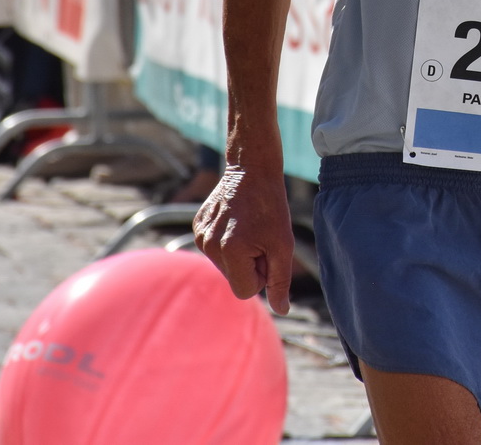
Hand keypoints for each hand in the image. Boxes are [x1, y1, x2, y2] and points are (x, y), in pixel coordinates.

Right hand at [193, 165, 293, 314]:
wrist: (253, 170)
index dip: (262, 275)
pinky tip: (236, 221)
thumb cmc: (272, 208)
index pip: (246, 291)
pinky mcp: (197, 226)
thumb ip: (280, 280)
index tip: (267, 251)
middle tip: (260, 236)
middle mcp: (208, 245)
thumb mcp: (283, 245)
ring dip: (240, 254)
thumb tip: (281, 310)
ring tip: (249, 228)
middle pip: (234, 278)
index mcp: (230, 250)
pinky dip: (228, 242)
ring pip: (225, 265)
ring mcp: (200, 235)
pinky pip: (215, 249)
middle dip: (250, 265)